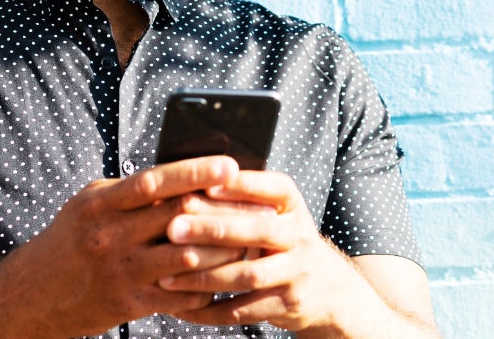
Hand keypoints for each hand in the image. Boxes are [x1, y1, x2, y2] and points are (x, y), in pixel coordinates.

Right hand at [9, 156, 248, 337]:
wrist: (32, 294)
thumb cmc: (72, 238)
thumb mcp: (91, 203)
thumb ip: (131, 190)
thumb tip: (185, 173)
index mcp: (101, 203)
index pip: (154, 181)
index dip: (195, 172)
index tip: (230, 165)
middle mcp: (109, 236)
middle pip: (178, 219)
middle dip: (222, 212)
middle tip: (258, 206)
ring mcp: (120, 272)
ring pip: (188, 260)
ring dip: (223, 251)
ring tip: (250, 240)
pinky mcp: (129, 304)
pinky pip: (180, 295)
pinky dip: (207, 285)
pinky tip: (224, 275)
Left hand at [157, 171, 373, 334]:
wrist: (326, 287)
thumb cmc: (283, 240)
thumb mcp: (275, 212)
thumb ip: (243, 198)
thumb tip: (189, 182)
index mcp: (292, 204)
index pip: (270, 188)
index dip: (238, 186)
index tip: (202, 184)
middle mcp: (299, 235)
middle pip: (257, 230)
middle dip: (212, 229)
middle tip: (173, 228)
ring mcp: (296, 272)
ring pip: (248, 274)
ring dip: (204, 277)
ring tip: (168, 276)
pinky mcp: (287, 304)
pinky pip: (244, 310)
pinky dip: (210, 311)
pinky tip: (182, 307)